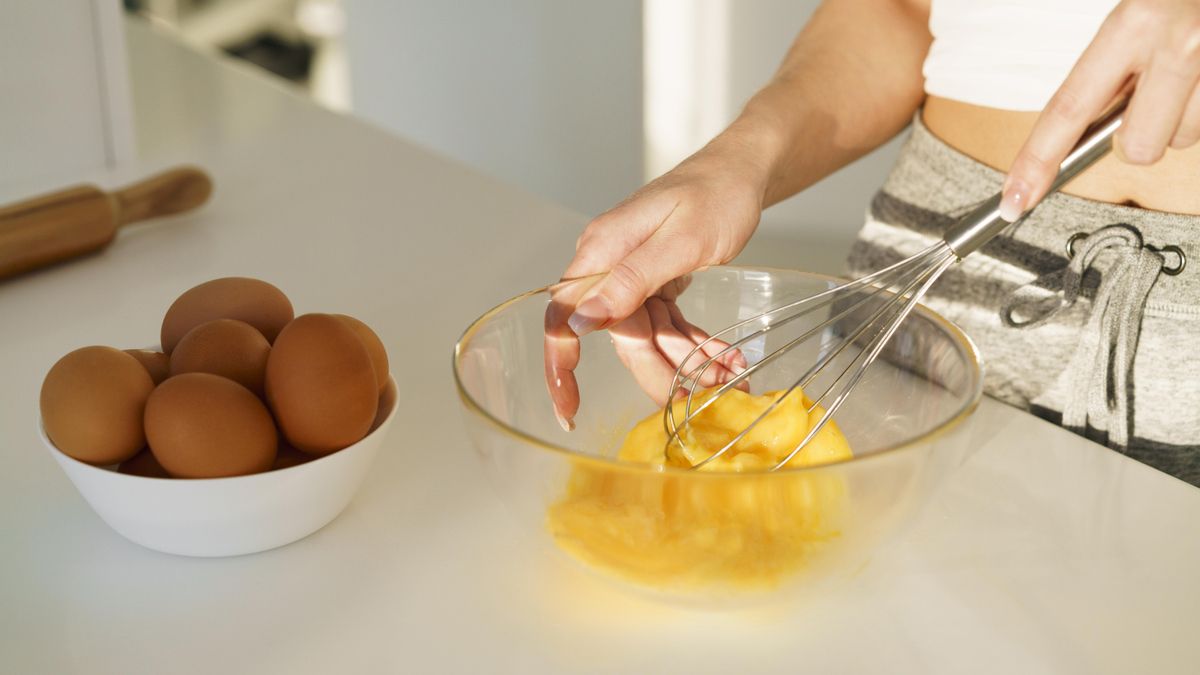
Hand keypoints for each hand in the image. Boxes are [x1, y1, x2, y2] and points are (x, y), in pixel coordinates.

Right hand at [544, 140, 767, 429]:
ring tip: (730, 372)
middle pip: (619, 336)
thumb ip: (630, 280)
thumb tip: (580, 319)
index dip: (560, 366)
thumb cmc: (717, 194)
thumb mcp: (681, 240)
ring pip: (648, 336)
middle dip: (659, 368)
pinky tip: (722, 356)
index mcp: (604, 250)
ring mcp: (632, 273)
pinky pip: (666, 324)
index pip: (564, 315)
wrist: (745, 171)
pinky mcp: (655, 280)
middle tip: (699, 391)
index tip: (567, 408)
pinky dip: (693, 342)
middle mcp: (610, 264)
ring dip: (687, 359)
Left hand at [1001, 0, 1199, 221]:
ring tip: (1190, 72)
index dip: (1037, 161)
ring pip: (1183, 139)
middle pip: (1137, 147)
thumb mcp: (1138, 14)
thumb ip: (1110, 66)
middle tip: (1148, 99)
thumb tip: (1080, 134)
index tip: (1014, 199)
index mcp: (1133, 23)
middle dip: (1135, 138)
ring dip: (1181, 117)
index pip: (1069, 109)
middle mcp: (1179, 45)